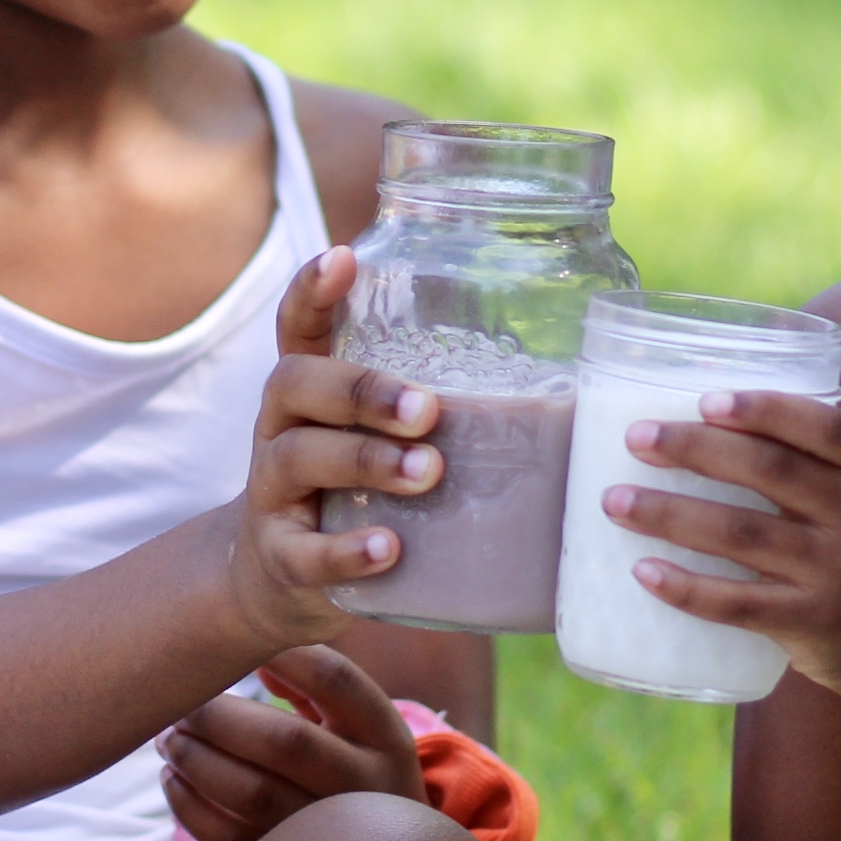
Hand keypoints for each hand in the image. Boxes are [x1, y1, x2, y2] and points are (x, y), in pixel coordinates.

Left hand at [158, 644, 426, 840]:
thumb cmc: (361, 773)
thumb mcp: (362, 727)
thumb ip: (317, 686)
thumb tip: (259, 655)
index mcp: (385, 736)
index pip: (335, 679)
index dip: (282, 654)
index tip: (233, 639)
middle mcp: (364, 786)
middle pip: (285, 741)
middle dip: (220, 718)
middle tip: (181, 706)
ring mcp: (328, 836)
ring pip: (252, 794)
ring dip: (197, 760)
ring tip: (170, 739)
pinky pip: (231, 840)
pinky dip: (190, 807)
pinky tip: (175, 780)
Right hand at [227, 248, 443, 649]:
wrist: (283, 583)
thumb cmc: (357, 490)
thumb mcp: (375, 437)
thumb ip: (433, 402)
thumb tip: (566, 368)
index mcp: (310, 391)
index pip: (298, 325)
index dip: (312, 290)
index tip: (344, 257)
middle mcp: (281, 429)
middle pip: (296, 384)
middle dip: (363, 390)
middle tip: (428, 409)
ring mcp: (274, 493)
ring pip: (300, 458)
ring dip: (367, 461)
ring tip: (427, 472)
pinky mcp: (280, 558)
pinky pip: (303, 552)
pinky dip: (345, 549)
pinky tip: (388, 548)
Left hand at [599, 391, 840, 702]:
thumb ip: (815, 470)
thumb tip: (711, 427)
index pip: (823, 427)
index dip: (764, 408)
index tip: (706, 398)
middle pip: (769, 471)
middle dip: (696, 449)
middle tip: (636, 438)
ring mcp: (834, 573)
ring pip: (740, 534)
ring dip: (670, 514)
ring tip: (616, 501)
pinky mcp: (810, 623)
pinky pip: (737, 603)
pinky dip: (687, 588)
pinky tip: (644, 571)